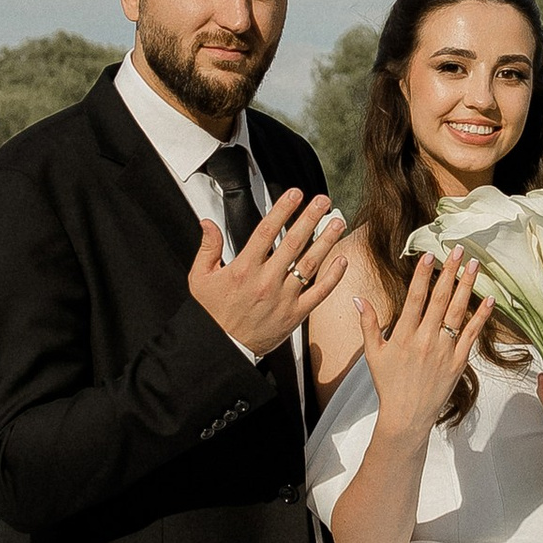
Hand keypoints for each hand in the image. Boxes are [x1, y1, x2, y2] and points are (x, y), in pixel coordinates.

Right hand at [189, 190, 347, 356]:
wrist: (222, 349)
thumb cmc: (212, 315)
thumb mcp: (200, 279)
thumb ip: (207, 248)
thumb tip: (208, 223)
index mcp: (243, 269)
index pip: (267, 231)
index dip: (283, 210)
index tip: (295, 194)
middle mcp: (266, 281)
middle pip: (293, 242)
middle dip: (310, 218)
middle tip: (323, 201)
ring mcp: (283, 298)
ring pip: (310, 264)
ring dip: (326, 241)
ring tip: (337, 222)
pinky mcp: (295, 315)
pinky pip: (318, 292)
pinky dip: (332, 276)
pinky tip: (342, 260)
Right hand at [357, 252, 486, 439]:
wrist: (407, 416)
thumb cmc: (389, 385)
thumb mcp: (373, 354)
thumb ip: (368, 324)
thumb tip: (359, 299)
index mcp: (404, 336)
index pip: (415, 298)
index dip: (422, 275)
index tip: (429, 255)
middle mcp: (425, 340)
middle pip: (439, 299)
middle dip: (450, 272)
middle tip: (458, 250)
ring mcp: (444, 350)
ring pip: (458, 312)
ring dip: (467, 286)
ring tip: (475, 265)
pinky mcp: (458, 362)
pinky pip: (472, 334)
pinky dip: (481, 316)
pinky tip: (488, 298)